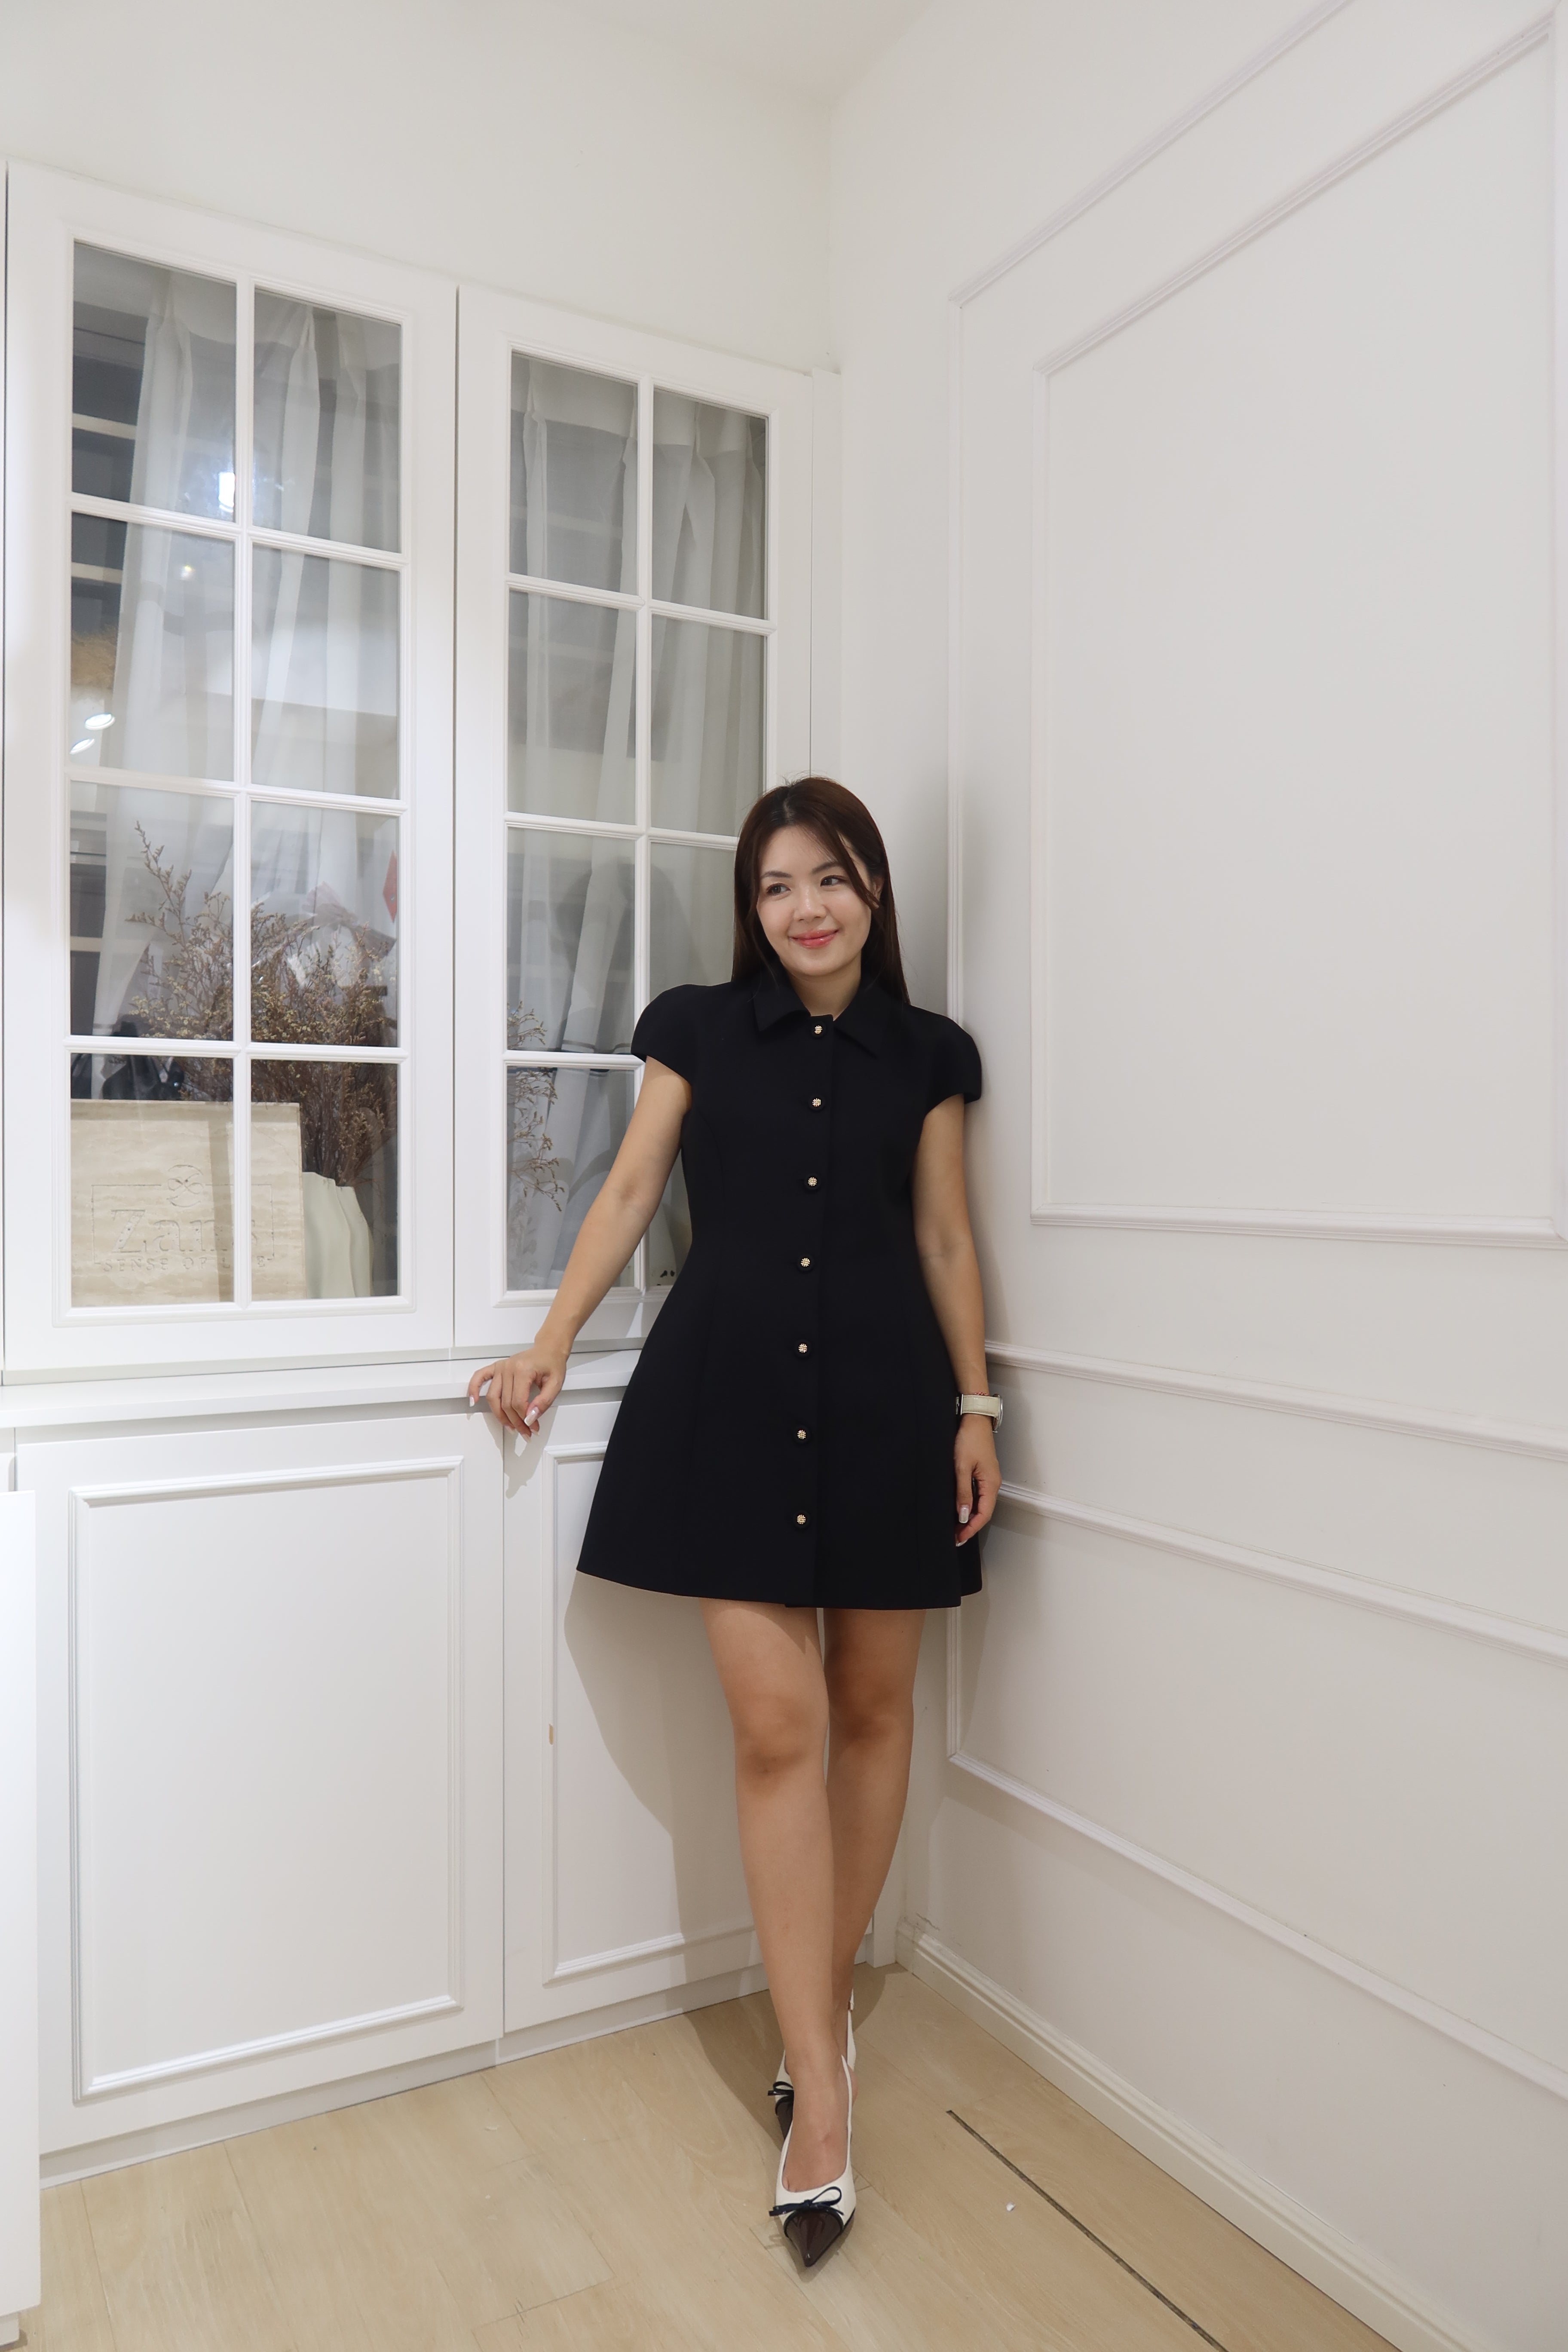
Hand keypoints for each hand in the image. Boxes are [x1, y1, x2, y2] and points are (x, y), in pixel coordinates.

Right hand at [467, 1342, 566, 1436]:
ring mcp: (501, 1367)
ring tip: (509, 1426)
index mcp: (523, 1370)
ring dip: (499, 1415)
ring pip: (493, 1397)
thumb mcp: (556, 1384)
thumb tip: (530, 1417)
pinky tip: (474, 1400)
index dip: (524, 1418)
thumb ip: (544, 1402)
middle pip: (506, 1403)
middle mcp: (509, 1367)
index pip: (518, 1402)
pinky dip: (474, 1388)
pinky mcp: (496, 1367)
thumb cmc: (552, 1363)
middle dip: (515, 1421)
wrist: (548, 1349)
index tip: (532, 1426)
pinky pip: (480, 1377)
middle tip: (525, 1431)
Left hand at [954, 1416, 999, 1544]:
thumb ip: (963, 1492)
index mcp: (991, 1483)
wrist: (973, 1419)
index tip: (959, 1537)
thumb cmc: (969, 1438)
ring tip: (955, 1527)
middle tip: (955, 1537)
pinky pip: (978, 1495)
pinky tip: (960, 1509)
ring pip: (981, 1504)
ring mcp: (988, 1478)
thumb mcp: (962, 1467)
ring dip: (969, 1517)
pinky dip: (969, 1505)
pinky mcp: (982, 1473)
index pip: (984, 1514)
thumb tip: (964, 1515)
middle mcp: (992, 1483)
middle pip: (984, 1511)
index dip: (972, 1528)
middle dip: (970, 1526)